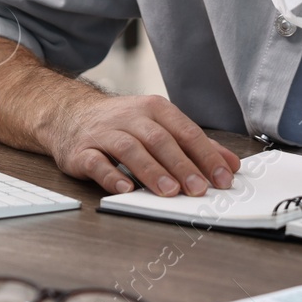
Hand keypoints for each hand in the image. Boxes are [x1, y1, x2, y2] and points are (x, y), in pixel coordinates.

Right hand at [43, 92, 241, 196]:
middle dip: (182, 166)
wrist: (71, 116)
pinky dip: (111, 176)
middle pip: (160, 140)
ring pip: (131, 150)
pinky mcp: (82, 151)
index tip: (223, 178)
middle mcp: (130, 118)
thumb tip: (230, 164)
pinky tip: (125, 189)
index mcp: (155, 110)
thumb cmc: (123, 126)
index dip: (206, 155)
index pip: (186, 132)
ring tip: (169, 192)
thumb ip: (194, 146)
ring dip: (151, 171)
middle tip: (199, 189)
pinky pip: (97, 163)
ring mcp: (105, 133)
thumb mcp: (160, 126)